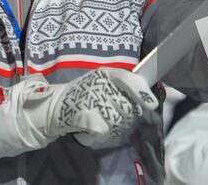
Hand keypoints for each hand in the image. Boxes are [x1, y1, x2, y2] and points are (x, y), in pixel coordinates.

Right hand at [19, 68, 157, 149]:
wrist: (56, 106)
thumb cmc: (85, 95)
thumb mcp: (105, 85)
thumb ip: (126, 87)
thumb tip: (151, 101)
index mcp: (107, 73)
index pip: (128, 79)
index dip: (141, 92)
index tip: (151, 104)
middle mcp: (99, 83)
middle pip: (127, 107)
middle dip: (124, 116)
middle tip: (110, 115)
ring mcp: (90, 98)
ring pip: (117, 121)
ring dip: (112, 127)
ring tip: (100, 121)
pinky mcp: (83, 115)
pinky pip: (104, 130)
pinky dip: (99, 134)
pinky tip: (91, 129)